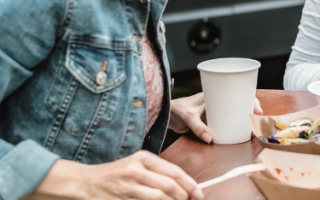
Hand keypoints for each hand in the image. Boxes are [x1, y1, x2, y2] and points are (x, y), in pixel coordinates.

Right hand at [30, 152, 202, 199]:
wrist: (85, 182)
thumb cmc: (117, 173)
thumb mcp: (137, 164)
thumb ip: (159, 172)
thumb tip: (184, 185)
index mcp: (143, 158)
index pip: (174, 171)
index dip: (189, 184)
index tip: (199, 193)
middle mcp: (135, 171)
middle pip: (168, 186)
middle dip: (183, 196)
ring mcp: (126, 187)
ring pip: (158, 198)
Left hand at [168, 92, 262, 142]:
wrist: (164, 115)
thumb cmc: (174, 109)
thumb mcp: (187, 116)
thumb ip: (197, 127)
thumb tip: (210, 139)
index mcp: (214, 95)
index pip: (236, 93)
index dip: (248, 99)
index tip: (256, 109)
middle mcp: (216, 102)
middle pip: (238, 103)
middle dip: (249, 110)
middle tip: (257, 119)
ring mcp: (213, 112)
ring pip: (232, 114)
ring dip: (242, 119)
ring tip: (251, 127)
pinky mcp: (210, 121)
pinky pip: (224, 123)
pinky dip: (232, 127)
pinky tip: (238, 133)